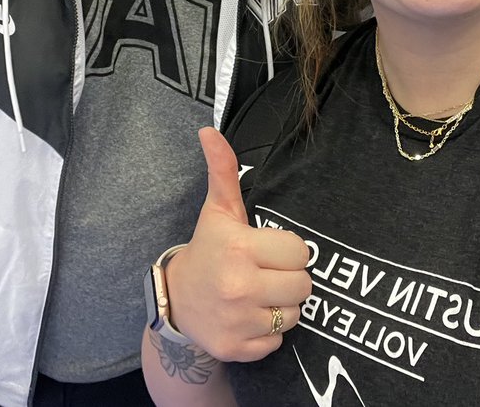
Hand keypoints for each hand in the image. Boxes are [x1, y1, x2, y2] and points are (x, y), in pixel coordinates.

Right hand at [164, 128, 310, 363]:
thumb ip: (222, 170)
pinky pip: (278, 341)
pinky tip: (248, 318)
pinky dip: (267, 333)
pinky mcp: (237, 350)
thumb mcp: (217, 211)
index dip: (286, 250)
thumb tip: (209, 130)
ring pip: (294, 315)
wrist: (176, 302)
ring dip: (281, 306)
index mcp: (239, 248)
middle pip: (303, 285)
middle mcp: (239, 287)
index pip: (299, 251)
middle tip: (265, 273)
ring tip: (258, 295)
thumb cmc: (207, 250)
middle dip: (288, 278)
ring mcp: (238, 322)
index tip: (266, 250)